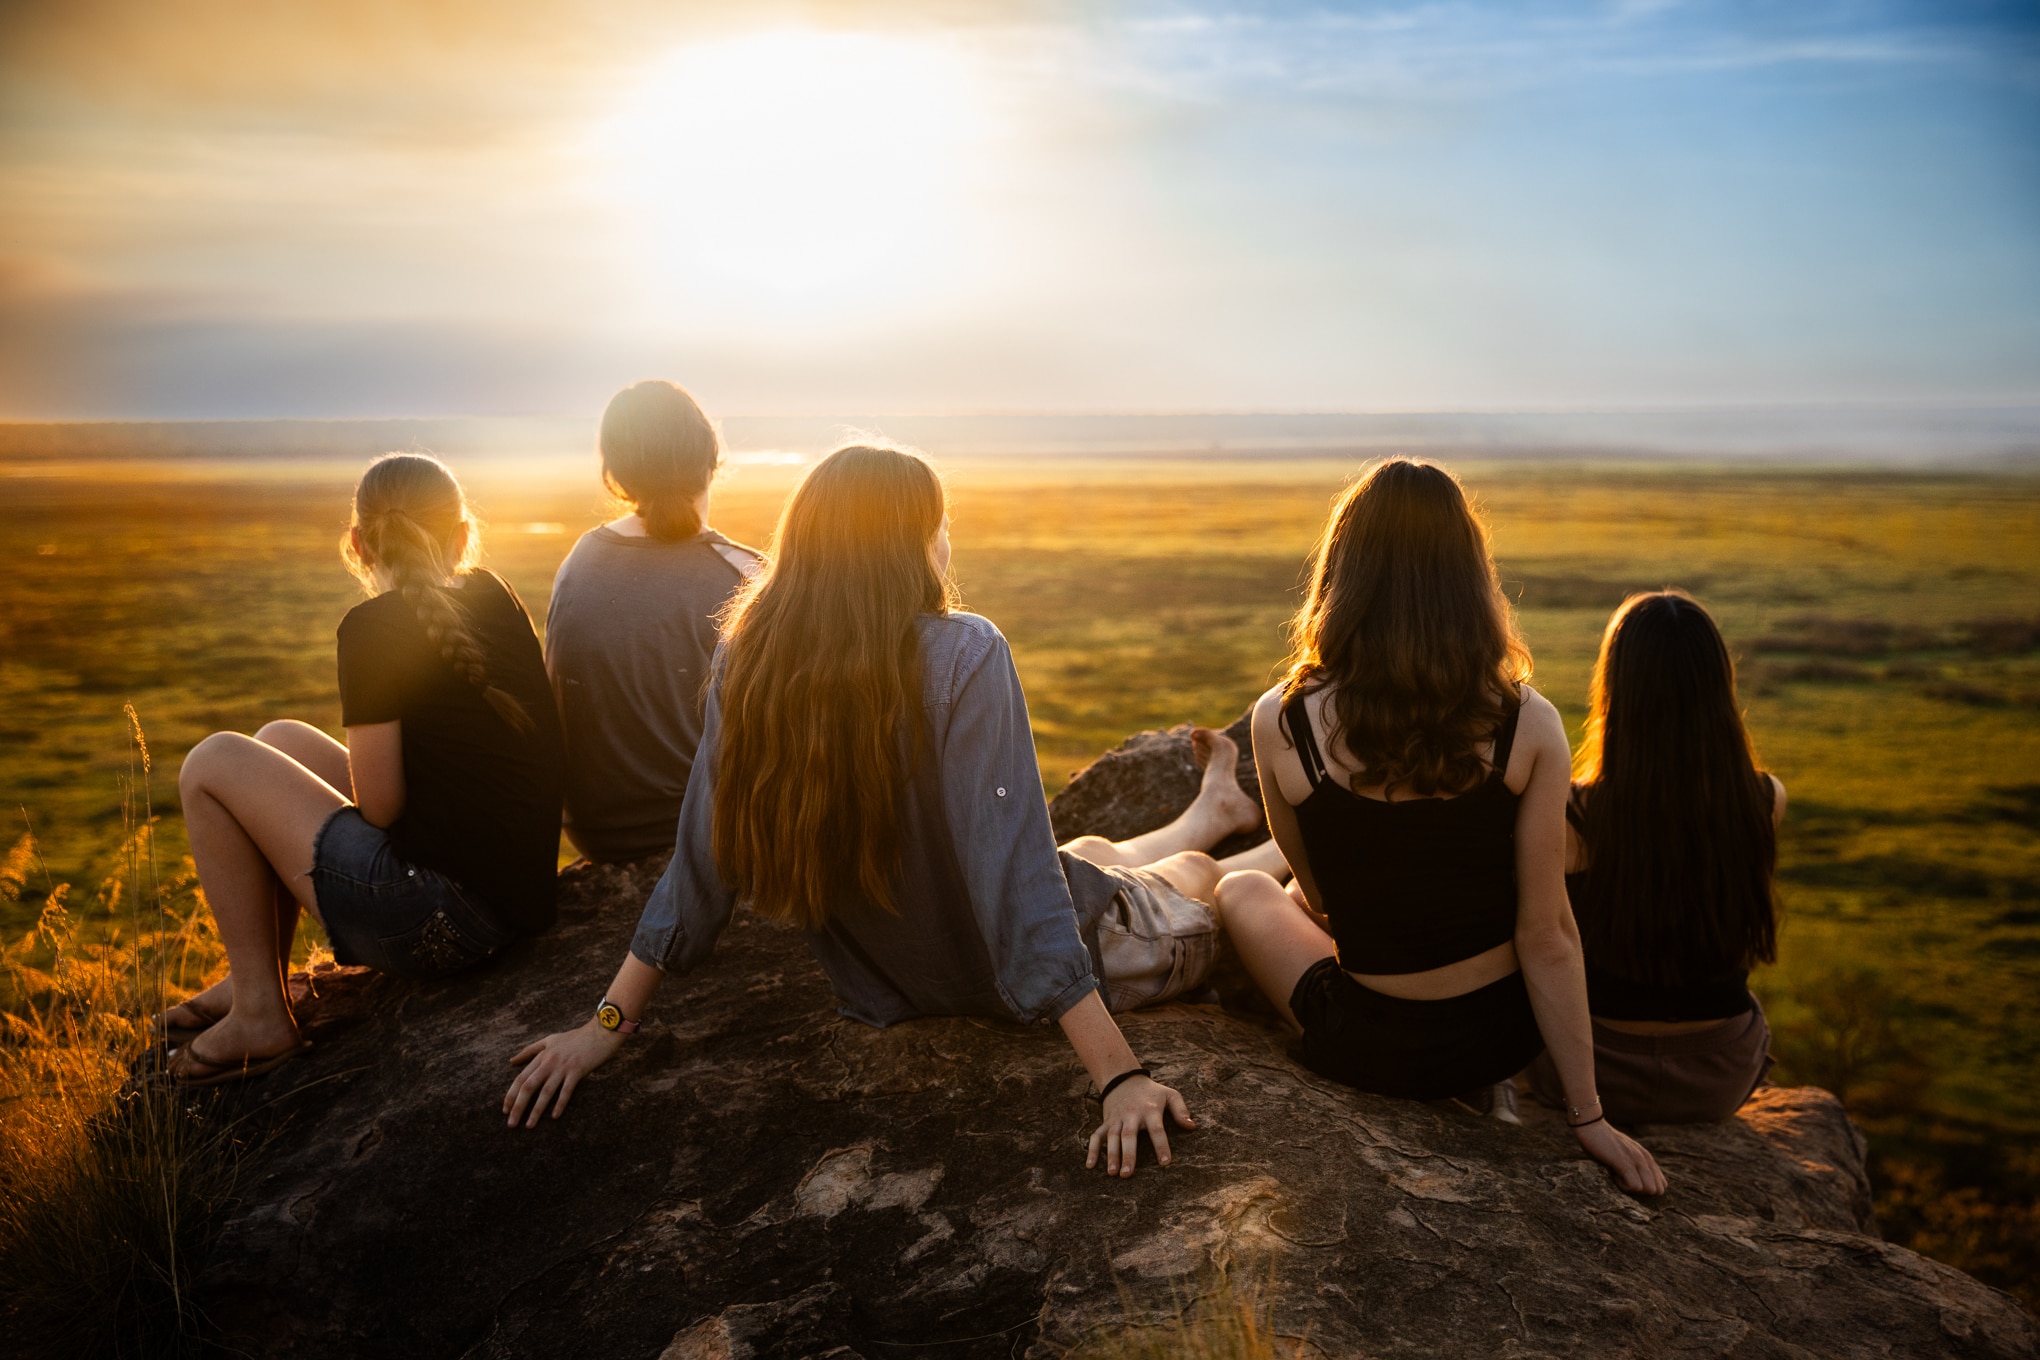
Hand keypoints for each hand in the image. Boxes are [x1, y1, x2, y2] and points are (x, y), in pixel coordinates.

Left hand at [503, 1020, 624, 1126]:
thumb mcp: (549, 1040)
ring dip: (536, 1110)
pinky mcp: (578, 1070)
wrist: (600, 1031)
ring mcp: (563, 1066)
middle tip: (511, 1124)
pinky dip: (560, 1104)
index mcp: (542, 1055)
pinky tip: (555, 1116)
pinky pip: (567, 1090)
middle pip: (529, 1086)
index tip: (505, 1110)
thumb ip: (530, 1050)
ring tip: (529, 1125)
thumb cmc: (576, 1037)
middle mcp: (549, 1062)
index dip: (511, 1095)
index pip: (521, 1078)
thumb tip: (511, 1062)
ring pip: (546, 1091)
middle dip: (518, 1106)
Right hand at [1085, 1076, 1194, 1176]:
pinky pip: (1096, 1136)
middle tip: (1127, 1174)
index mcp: (1150, 1110)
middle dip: (1128, 1155)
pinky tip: (1090, 1166)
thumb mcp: (1170, 1095)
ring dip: (1111, 1155)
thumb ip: (1181, 1110)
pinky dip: (1092, 1150)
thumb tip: (1192, 1127)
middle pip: (1129, 1136)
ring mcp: (1116, 1119)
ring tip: (1112, 1173)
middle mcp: (1131, 1115)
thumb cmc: (1152, 1092)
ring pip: (1112, 1137)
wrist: (1124, 1079)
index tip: (1165, 1163)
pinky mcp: (1106, 1122)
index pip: (1157, 1129)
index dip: (1161, 1145)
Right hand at [1574, 1118, 1666, 1195]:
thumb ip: (1634, 1164)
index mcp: (1647, 1157)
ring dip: (1633, 1190)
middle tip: (1624, 1180)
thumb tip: (1637, 1182)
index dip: (1645, 1189)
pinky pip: (1635, 1186)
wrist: (1590, 1126)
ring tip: (1617, 1176)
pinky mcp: (1625, 1162)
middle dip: (1642, 1192)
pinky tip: (1612, 1175)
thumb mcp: (1625, 1152)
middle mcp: (1645, 1158)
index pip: (1661, 1185)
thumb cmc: (1603, 1142)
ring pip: (1649, 1190)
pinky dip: (1624, 1187)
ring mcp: (1636, 1159)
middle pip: (1657, 1190)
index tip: (1629, 1180)